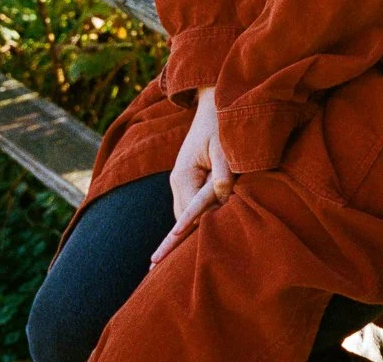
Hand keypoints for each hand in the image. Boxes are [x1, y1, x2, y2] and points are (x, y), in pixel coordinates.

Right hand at [152, 86, 232, 265]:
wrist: (214, 104)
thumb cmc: (221, 123)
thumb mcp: (224, 145)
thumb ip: (223, 170)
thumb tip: (222, 195)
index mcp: (184, 175)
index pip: (185, 213)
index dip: (179, 237)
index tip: (159, 260)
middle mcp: (178, 182)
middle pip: (181, 220)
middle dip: (178, 245)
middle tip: (158, 278)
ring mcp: (182, 183)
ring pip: (185, 216)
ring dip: (185, 236)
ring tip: (164, 270)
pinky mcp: (189, 182)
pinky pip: (191, 208)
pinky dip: (192, 223)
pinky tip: (188, 244)